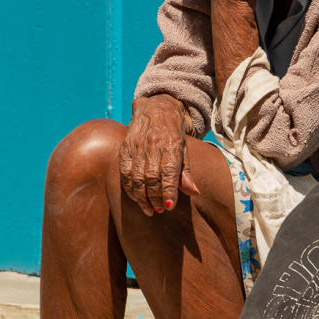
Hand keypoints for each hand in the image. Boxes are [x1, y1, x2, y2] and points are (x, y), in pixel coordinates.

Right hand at [119, 95, 198, 214]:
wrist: (156, 108)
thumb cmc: (173, 133)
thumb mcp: (184, 149)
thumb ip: (186, 172)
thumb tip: (194, 192)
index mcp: (171, 143)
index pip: (169, 171)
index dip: (168, 191)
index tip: (169, 206)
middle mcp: (153, 144)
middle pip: (151, 177)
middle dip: (155, 198)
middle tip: (160, 211)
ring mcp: (137, 146)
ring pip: (136, 177)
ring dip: (142, 197)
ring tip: (149, 210)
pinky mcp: (125, 148)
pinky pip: (125, 173)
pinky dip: (130, 189)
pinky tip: (137, 198)